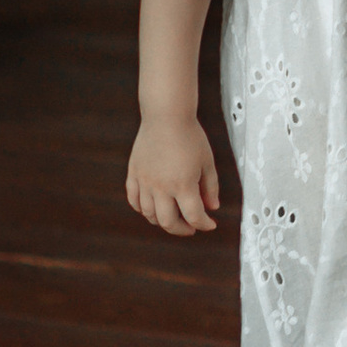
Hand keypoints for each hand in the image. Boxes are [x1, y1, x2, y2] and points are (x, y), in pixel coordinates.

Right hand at [128, 113, 219, 236]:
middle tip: (190, 227)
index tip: (210, 225)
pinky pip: (134, 200)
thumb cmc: (190, 136)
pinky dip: (142, 209)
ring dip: (162, 221)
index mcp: (183, 185)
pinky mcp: (134, 174)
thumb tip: (212, 208)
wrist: (166, 116)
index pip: (193, 216)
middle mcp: (161, 187)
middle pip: (168, 222)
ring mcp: (145, 182)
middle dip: (181, 229)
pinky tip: (152, 208)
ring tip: (173, 217)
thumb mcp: (207, 161)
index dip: (204, 224)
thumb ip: (210, 187)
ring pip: (149, 214)